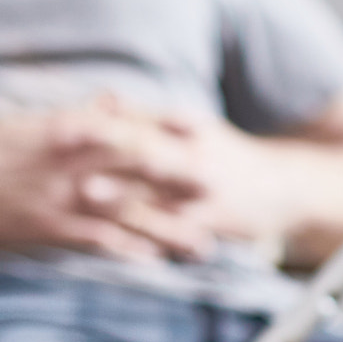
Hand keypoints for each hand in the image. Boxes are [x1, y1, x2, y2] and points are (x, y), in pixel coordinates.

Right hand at [0, 104, 215, 260]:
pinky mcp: (43, 224)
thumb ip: (81, 116)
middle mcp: (69, 157)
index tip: (207, 135)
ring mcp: (58, 192)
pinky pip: (92, 238)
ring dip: (164, 227)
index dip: (170, 132)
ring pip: (124, 209)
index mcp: (68, 128)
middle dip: (180, 179)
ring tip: (201, 242)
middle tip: (221, 188)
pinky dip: (122, 248)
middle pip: (137, 167)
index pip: (130, 126)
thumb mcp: (32, 125)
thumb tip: (115, 100)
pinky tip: (149, 260)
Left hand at [77, 102, 297, 259]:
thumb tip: (104, 98)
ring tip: (87, 193)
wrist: (284, 187)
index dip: (96, 119)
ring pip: (156, 188)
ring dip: (121, 191)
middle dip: (102, 147)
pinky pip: (180, 227)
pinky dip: (154, 235)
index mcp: (183, 127)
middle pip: (140, 147)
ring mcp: (203, 186)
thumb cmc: (227, 157)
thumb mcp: (193, 129)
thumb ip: (146, 117)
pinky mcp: (215, 217)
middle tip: (60, 146)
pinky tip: (123, 243)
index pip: (134, 118)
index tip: (58, 120)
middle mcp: (192, 151)